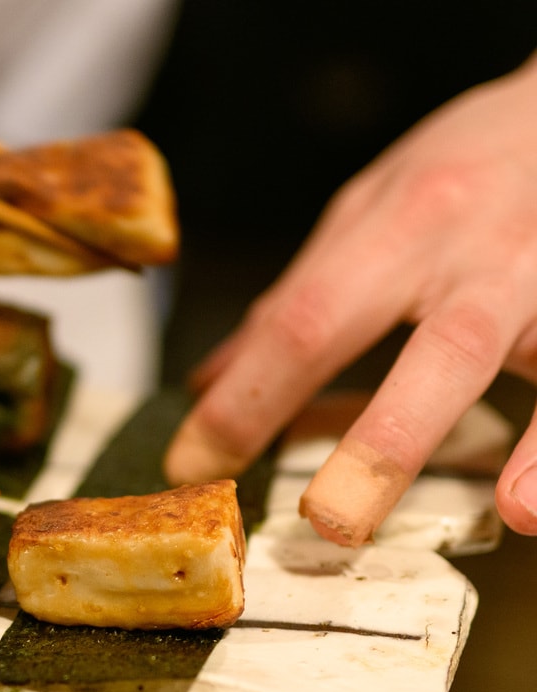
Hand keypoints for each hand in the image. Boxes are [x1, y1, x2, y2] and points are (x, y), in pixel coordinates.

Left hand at [164, 52, 536, 545]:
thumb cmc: (467, 165)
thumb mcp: (366, 210)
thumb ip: (297, 299)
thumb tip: (212, 384)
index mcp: (406, 226)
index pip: (308, 320)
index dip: (248, 399)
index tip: (195, 463)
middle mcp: (489, 256)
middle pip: (441, 349)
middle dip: (383, 440)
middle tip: (328, 518)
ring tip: (511, 513)